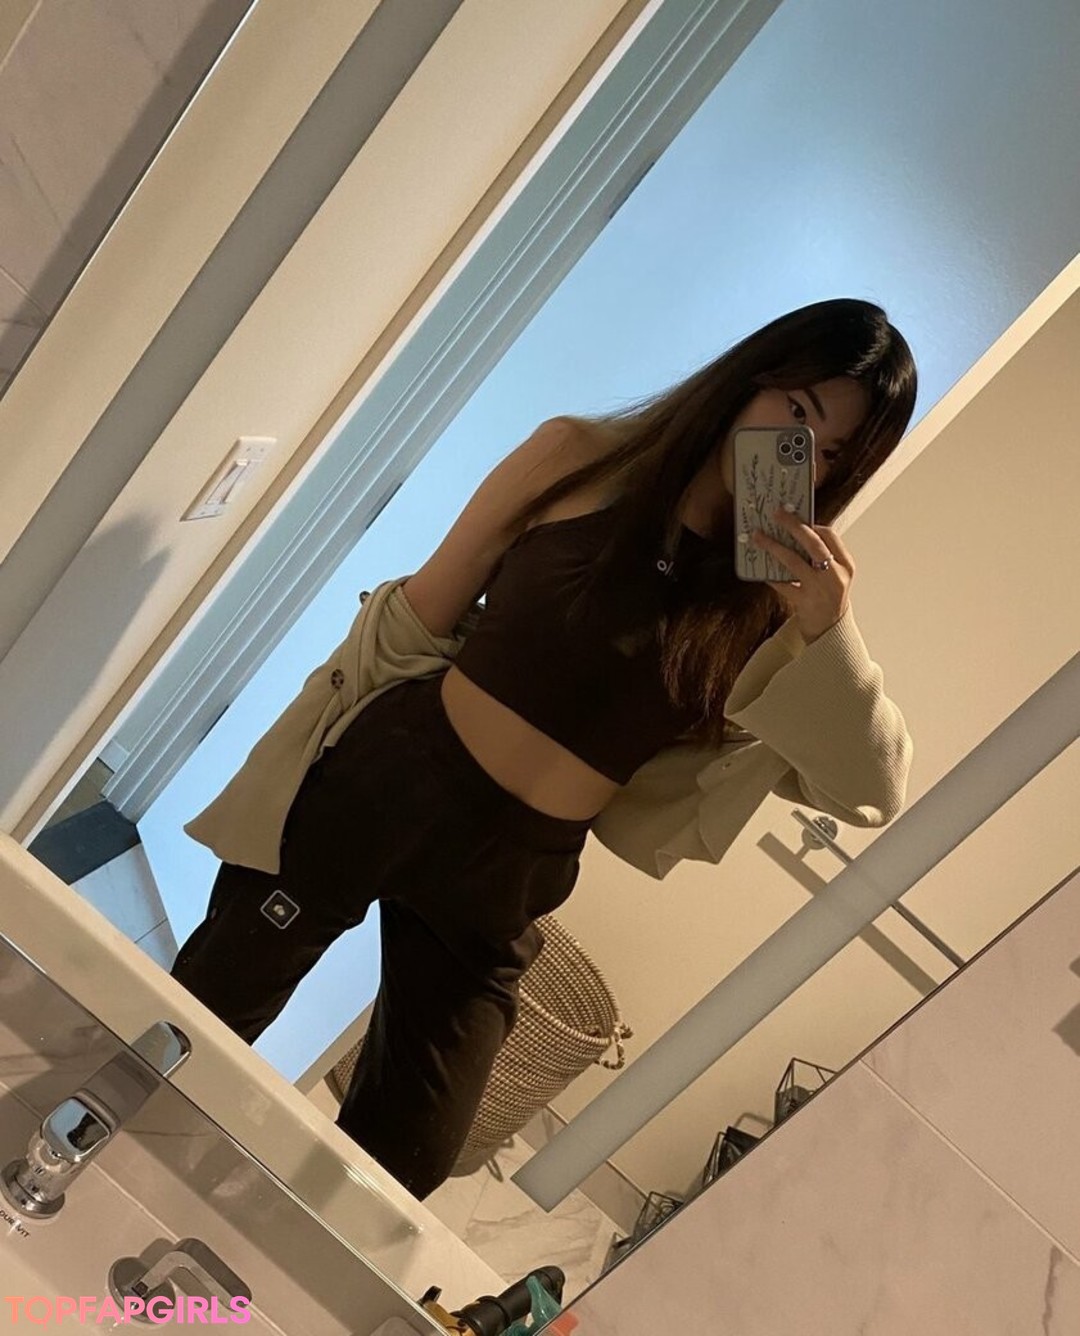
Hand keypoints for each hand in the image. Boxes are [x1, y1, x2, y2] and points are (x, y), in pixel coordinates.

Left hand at [750, 507, 854, 641]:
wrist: (831, 631)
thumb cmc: (830, 598)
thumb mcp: (835, 575)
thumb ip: (823, 557)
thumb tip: (796, 533)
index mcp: (846, 565)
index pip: (830, 536)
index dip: (811, 525)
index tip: (796, 517)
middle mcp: (835, 575)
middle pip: (813, 544)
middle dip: (793, 526)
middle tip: (777, 514)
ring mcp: (819, 589)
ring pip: (793, 561)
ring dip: (773, 546)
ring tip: (758, 536)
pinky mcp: (803, 602)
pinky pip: (782, 583)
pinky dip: (770, 574)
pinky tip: (760, 567)